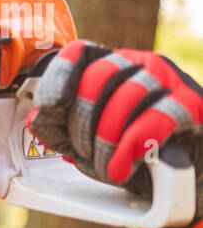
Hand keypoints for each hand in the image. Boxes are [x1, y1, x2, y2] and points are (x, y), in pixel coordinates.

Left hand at [27, 39, 202, 225]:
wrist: (188, 173)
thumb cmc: (135, 152)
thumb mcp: (90, 139)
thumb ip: (61, 127)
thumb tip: (39, 118)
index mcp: (112, 66)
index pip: (79, 54)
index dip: (59, 78)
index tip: (47, 106)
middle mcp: (140, 64)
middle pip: (97, 78)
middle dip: (80, 121)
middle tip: (80, 153)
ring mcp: (169, 81)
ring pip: (125, 97)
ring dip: (106, 139)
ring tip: (105, 167)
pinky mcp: (193, 104)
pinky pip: (154, 119)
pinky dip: (130, 147)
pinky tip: (121, 167)